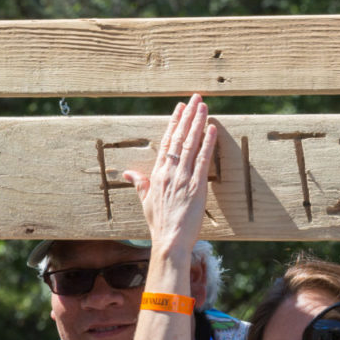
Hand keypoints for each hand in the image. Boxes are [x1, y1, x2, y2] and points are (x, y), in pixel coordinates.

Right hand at [123, 94, 217, 252]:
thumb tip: (127, 173)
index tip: (180, 109)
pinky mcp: (197, 186)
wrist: (169, 240)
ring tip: (204, 106)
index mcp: (157, 174)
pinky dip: (208, 143)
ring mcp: (183, 178)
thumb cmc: (159, 224)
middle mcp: (170, 172)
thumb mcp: (146, 202)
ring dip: (198, 123)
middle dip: (188, 116)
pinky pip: (203, 160)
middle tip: (195, 98)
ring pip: (191, 144)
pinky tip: (212, 128)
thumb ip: (139, 184)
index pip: (166, 143)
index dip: (174, 123)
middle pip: (180, 138)